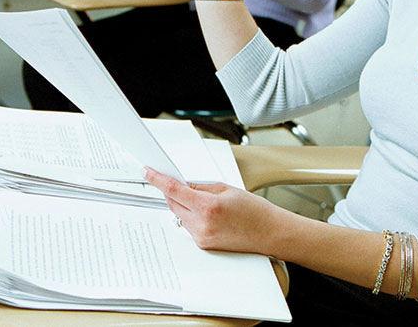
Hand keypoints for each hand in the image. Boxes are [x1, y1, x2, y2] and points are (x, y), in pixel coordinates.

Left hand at [144, 167, 285, 254]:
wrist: (269, 233)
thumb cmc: (254, 211)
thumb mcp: (226, 189)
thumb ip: (200, 187)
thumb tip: (182, 184)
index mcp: (208, 206)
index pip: (174, 190)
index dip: (157, 179)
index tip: (148, 172)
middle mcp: (201, 224)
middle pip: (173, 203)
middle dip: (174, 192)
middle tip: (185, 185)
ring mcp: (201, 237)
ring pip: (179, 215)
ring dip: (184, 205)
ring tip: (207, 203)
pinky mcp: (203, 245)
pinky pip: (188, 226)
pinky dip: (191, 217)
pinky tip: (209, 215)